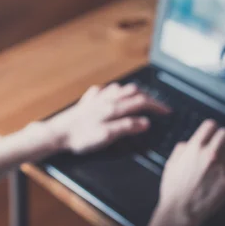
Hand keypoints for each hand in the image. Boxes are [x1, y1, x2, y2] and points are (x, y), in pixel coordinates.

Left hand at [46, 83, 169, 153]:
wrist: (57, 133)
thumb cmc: (80, 137)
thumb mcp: (107, 136)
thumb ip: (127, 127)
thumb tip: (145, 122)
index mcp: (114, 108)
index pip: (141, 102)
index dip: (156, 106)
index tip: (167, 112)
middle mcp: (106, 100)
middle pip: (133, 92)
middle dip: (148, 97)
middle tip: (156, 106)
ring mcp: (96, 98)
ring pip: (119, 88)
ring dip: (132, 92)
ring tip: (139, 98)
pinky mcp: (86, 101)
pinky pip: (103, 90)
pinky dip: (113, 91)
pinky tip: (111, 94)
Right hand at [158, 120, 224, 225]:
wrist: (180, 211)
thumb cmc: (173, 189)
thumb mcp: (171, 164)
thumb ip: (181, 149)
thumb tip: (189, 142)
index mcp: (193, 148)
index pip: (210, 125)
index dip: (211, 129)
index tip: (211, 134)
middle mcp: (208, 154)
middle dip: (223, 137)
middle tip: (221, 145)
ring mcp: (221, 168)